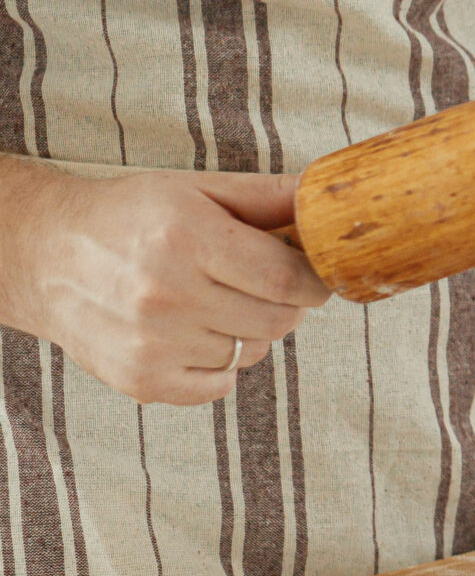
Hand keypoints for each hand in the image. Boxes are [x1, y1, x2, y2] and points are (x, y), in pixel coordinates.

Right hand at [0, 162, 332, 405]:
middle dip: (288, 305)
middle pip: (275, 320)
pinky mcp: (139, 379)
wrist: (47, 256)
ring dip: (250, 332)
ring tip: (219, 303)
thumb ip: (269, 197)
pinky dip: (222, 366)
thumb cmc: (130, 217)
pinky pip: (219, 386)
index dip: (315, 282)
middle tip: (269, 287)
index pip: (286, 279)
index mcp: (186, 238)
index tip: (316, 277)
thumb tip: (327, 204)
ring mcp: (151, 343)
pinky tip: (197, 333)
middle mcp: (166, 294)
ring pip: (250, 353)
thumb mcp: (197, 189)